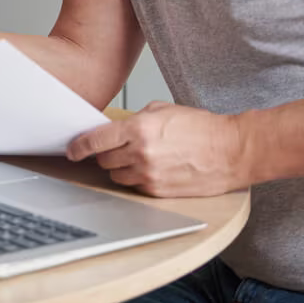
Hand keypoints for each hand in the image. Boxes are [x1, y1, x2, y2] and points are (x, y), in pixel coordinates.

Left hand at [66, 101, 249, 196]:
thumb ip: (134, 119)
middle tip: (118, 148)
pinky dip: (137, 178)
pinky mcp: (159, 192)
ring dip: (121, 167)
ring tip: (141, 158)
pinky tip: (154, 168)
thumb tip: (114, 129)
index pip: (95, 140)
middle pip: (103, 159)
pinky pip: (134, 187)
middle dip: (106, 154)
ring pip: (116, 175)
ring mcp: (149, 175)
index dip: (79, 146)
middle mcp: (140, 154)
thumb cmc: (202, 129)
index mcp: (138, 129)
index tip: (72, 149)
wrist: (231, 150)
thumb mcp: (163, 110)